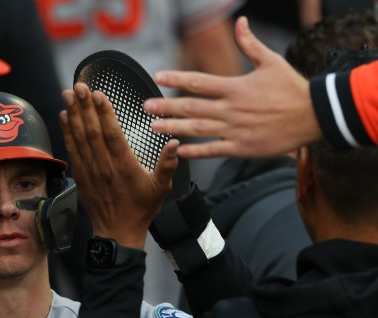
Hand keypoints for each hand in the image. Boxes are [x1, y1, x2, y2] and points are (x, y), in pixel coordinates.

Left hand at [60, 83, 177, 249]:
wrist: (118, 232)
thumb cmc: (140, 209)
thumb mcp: (160, 188)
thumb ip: (167, 164)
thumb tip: (175, 142)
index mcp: (124, 166)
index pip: (111, 134)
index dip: (104, 113)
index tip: (98, 95)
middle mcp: (104, 166)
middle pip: (91, 131)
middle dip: (84, 107)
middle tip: (78, 86)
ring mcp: (90, 171)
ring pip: (79, 138)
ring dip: (72, 115)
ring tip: (68, 95)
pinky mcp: (81, 176)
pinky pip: (72, 150)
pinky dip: (67, 132)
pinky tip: (64, 118)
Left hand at [143, 16, 321, 158]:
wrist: (315, 116)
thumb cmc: (292, 88)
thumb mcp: (271, 61)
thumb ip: (250, 44)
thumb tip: (240, 22)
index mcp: (236, 87)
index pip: (199, 81)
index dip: (176, 78)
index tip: (158, 76)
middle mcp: (232, 109)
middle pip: (192, 107)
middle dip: (166, 106)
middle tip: (146, 107)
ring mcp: (236, 130)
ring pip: (198, 129)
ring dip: (174, 127)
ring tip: (154, 127)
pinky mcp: (242, 148)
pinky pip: (214, 151)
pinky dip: (195, 152)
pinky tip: (178, 150)